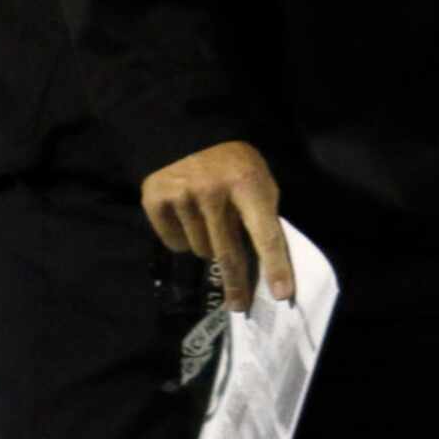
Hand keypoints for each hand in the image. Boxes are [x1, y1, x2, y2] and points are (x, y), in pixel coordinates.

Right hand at [142, 140, 293, 311]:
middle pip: (229, 253)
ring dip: (208, 246)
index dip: (276, 266)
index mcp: (248, 184)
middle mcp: (214, 192)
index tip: (282, 295)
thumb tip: (266, 265)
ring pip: (201, 251)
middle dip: (237, 284)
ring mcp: (183, 196)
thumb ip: (262, 215)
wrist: (188, 133)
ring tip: (210, 221)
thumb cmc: (234, 164)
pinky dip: (183, 238)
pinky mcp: (156, 200)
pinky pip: (175, 243)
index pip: (266, 234)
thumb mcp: (259, 179)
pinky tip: (187, 217)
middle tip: (239, 305)